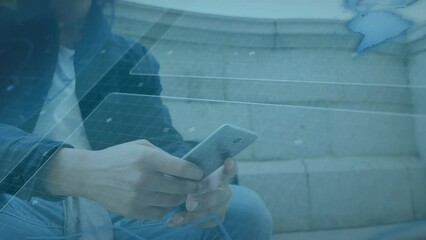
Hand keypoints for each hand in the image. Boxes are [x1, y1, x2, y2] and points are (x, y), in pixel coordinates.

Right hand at [45, 140, 202, 219]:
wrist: (90, 174)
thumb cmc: (118, 157)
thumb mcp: (140, 146)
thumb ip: (163, 154)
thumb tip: (184, 165)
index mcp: (147, 159)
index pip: (181, 168)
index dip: (195, 172)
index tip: (199, 173)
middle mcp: (143, 179)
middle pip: (180, 188)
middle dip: (191, 187)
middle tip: (194, 185)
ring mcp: (138, 197)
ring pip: (172, 202)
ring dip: (180, 197)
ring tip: (180, 192)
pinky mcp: (133, 211)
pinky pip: (159, 213)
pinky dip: (165, 207)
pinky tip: (163, 200)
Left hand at [167, 159, 236, 227]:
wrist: (196, 196)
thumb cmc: (194, 180)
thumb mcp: (191, 174)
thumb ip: (188, 173)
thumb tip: (173, 172)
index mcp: (219, 175)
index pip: (229, 170)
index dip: (231, 167)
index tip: (228, 161)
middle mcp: (224, 190)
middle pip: (220, 196)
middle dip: (204, 201)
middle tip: (189, 205)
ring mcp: (222, 205)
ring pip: (212, 212)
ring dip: (193, 216)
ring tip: (174, 219)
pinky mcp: (217, 218)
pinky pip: (205, 222)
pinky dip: (188, 223)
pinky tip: (173, 222)